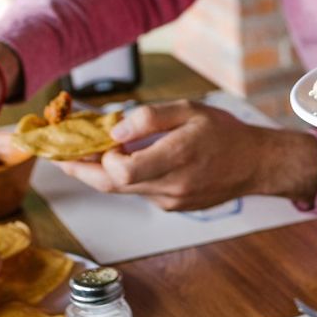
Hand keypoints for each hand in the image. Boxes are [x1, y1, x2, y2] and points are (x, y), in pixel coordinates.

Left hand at [53, 100, 316, 210]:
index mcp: (176, 157)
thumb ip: (150, 118)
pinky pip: (141, 191)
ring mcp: (171, 201)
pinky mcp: (173, 206)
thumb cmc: (225, 133)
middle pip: (111, 185)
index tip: (96, 138)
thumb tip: (114, 131)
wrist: (256, 164)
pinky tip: (129, 159)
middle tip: (59, 155)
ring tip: (89, 151)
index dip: (100, 156)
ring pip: (124, 189)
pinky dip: (128, 176)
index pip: (120, 170)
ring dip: (104, 171)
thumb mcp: (190, 110)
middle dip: (81, 169)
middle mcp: (171, 186)